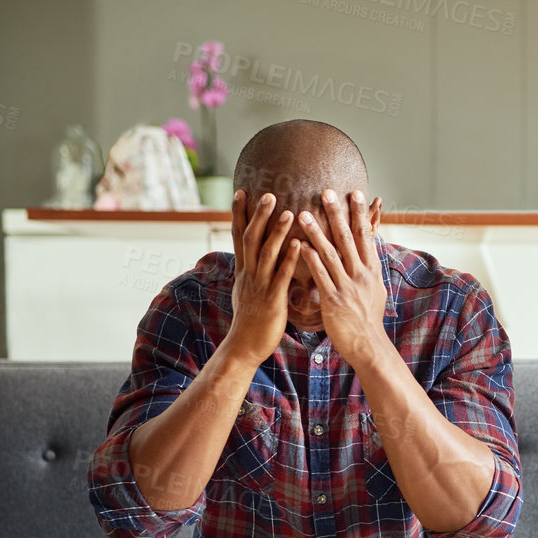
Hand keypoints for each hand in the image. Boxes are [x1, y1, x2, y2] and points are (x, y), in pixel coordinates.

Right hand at [223, 190, 299, 367]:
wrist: (245, 346)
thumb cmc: (250, 319)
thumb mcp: (245, 290)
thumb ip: (250, 272)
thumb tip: (250, 258)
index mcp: (243, 270)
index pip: (238, 236)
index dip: (238, 214)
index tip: (240, 192)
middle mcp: (248, 274)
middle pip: (250, 238)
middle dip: (258, 215)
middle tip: (268, 193)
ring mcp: (259, 286)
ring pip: (266, 253)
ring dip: (277, 232)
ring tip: (288, 212)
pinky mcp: (272, 299)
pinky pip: (281, 275)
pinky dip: (290, 258)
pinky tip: (299, 244)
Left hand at [296, 188, 388, 367]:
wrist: (368, 345)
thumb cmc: (368, 318)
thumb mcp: (375, 289)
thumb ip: (369, 267)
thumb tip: (369, 250)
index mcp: (372, 269)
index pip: (366, 235)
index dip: (360, 213)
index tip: (353, 192)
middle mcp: (361, 274)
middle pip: (348, 238)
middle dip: (338, 214)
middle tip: (327, 192)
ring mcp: (348, 286)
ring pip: (331, 254)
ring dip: (317, 232)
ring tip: (303, 213)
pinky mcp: (333, 300)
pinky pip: (320, 276)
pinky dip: (310, 259)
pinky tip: (299, 246)